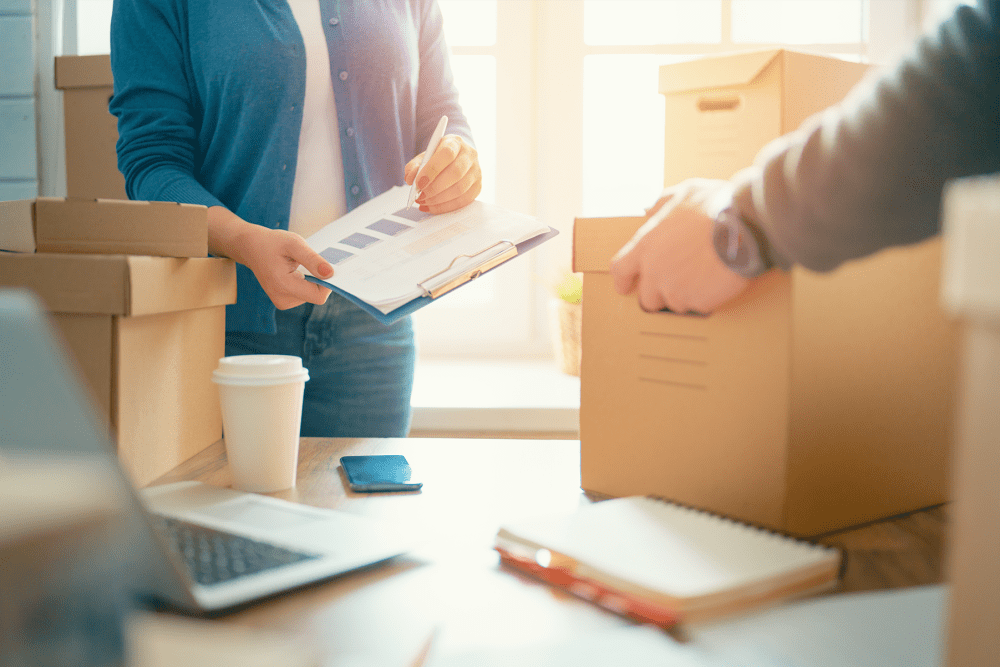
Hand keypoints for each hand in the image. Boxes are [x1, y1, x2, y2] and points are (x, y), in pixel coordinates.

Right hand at [207, 207, 332, 309]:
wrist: (250, 247)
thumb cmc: (272, 243)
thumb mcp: (294, 244)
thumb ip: (312, 259)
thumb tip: (330, 274)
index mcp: (283, 285)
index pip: (318, 296)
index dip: (327, 283)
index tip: (325, 266)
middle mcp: (282, 299)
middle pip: (316, 296)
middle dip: (319, 279)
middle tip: (310, 261)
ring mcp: (282, 302)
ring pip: (311, 295)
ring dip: (311, 280)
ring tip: (298, 265)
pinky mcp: (284, 301)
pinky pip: (305, 294)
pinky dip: (306, 283)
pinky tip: (295, 271)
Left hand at [404, 134, 481, 213]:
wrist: (456, 159)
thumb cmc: (438, 158)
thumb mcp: (424, 157)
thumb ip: (414, 166)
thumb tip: (411, 179)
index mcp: (455, 142)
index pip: (447, 154)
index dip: (432, 169)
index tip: (418, 183)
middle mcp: (469, 155)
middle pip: (456, 173)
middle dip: (435, 188)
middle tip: (420, 196)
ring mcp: (476, 172)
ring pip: (460, 189)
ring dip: (439, 199)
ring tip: (424, 201)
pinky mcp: (477, 187)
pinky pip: (463, 201)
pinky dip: (445, 207)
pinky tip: (432, 206)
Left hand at [609, 179, 750, 314]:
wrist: (746, 226)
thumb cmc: (716, 206)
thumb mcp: (685, 193)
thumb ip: (662, 203)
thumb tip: (649, 210)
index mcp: (647, 245)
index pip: (620, 270)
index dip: (623, 280)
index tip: (626, 287)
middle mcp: (655, 271)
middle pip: (647, 298)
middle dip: (660, 294)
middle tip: (679, 283)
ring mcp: (675, 290)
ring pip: (674, 304)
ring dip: (686, 295)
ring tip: (704, 276)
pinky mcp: (697, 302)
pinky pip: (697, 307)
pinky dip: (706, 299)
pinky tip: (717, 281)